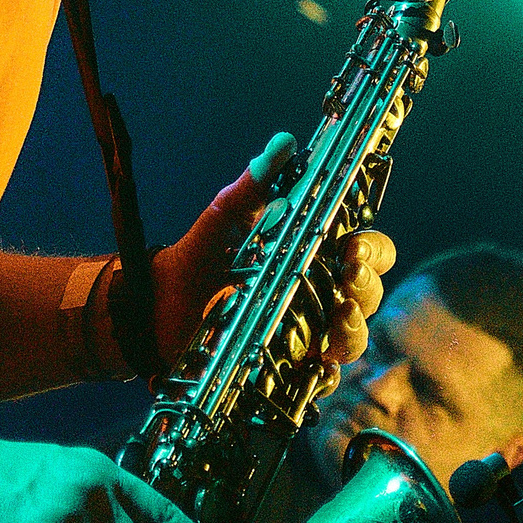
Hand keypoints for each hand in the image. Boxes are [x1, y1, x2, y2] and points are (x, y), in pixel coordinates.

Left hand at [152, 133, 395, 388]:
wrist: (151, 314)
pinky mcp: (285, 369)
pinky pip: (320, 378)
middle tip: (346, 280)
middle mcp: (314, 293)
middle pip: (367, 292)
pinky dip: (323, 374)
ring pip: (351, 336)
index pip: (365, 250)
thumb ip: (250, 187)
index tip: (354, 248)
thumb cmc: (191, 262)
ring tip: (334, 322)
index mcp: (309, 253)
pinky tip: (315, 367)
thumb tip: (282, 144)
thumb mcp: (219, 221)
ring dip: (352, 330)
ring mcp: (303, 332)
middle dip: (366, 287)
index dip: (372, 250)